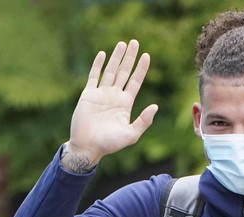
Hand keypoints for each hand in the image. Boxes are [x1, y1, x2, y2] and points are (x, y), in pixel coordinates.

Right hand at [63, 40, 157, 171]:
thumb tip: (155, 106)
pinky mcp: (88, 95)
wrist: (88, 147)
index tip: (146, 56)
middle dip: (130, 57)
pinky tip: (103, 54)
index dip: (141, 68)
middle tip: (135, 42)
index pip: (135, 81)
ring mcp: (101, 94)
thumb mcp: (131, 134)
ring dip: (116, 57)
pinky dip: (98, 65)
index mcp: (126, 103)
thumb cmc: (110, 144)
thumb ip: (143, 121)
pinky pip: (94, 76)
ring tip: (122, 44)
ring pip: (110, 71)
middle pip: (124, 72)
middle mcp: (114, 96)